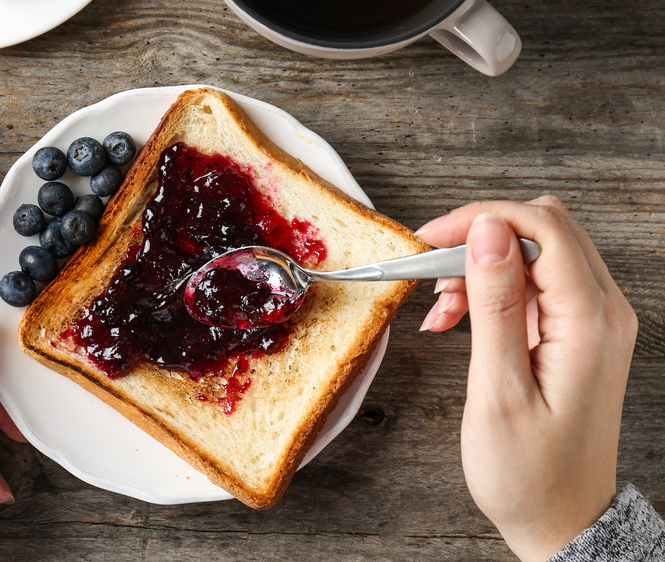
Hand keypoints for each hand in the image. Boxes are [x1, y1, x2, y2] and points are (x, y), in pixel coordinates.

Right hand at [416, 197, 637, 560]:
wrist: (561, 518)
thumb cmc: (529, 472)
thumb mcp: (499, 390)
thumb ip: (496, 305)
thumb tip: (488, 232)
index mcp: (590, 322)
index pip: (543, 227)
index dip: (481, 219)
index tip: (429, 239)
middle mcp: (603, 311)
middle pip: (543, 228)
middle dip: (479, 238)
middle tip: (430, 274)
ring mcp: (593, 320)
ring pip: (535, 252)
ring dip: (481, 265)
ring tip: (443, 308)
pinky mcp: (576, 331)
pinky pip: (534, 284)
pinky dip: (491, 289)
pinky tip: (460, 318)